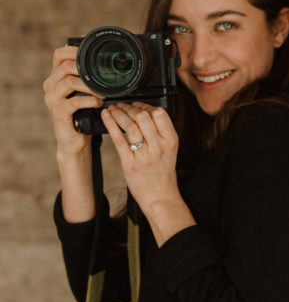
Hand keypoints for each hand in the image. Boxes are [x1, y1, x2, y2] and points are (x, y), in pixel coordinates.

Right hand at [43, 45, 101, 155]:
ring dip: (90, 86)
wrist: (76, 141)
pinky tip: (98, 103)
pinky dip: (89, 100)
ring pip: (69, 82)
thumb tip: (109, 62)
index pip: (59, 55)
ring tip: (103, 93)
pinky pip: (74, 101)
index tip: (91, 53)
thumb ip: (89, 78)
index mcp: (56, 77)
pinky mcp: (58, 112)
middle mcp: (50, 86)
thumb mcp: (86, 93)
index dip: (74, 50)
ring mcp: (52, 99)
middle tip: (103, 78)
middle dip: (86, 70)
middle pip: (65, 66)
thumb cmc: (84, 115)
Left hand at [101, 102, 180, 217]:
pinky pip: (119, 139)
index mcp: (170, 140)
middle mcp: (159, 147)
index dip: (145, 105)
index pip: (159, 113)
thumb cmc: (162, 173)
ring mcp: (144, 156)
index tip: (136, 105)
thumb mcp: (169, 150)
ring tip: (113, 109)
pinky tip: (106, 116)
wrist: (160, 196)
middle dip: (130, 108)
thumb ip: (160, 132)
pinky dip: (110, 124)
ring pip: (130, 125)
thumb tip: (145, 112)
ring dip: (119, 113)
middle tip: (122, 106)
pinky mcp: (130, 164)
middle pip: (143, 116)